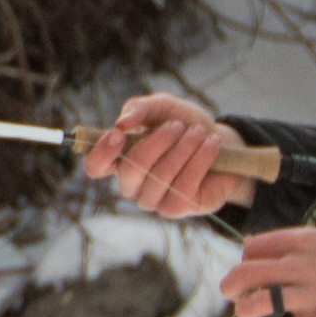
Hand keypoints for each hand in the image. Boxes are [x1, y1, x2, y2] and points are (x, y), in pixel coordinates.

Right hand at [81, 93, 253, 219]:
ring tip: (199, 132)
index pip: (95, 166)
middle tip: (178, 125)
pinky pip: (184, 185)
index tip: (119, 133)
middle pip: (129, 171)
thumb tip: (122, 122)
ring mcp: (153, 200)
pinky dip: (200, 159)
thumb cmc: (185, 125)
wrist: (221, 143)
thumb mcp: (163, 107)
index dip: (101, 153)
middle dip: (157, 143)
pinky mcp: (176, 209)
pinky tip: (210, 145)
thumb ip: (139, 108)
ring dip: (184, 148)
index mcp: (120, 159)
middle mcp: (131, 184)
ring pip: (160, 176)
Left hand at [224, 223, 315, 316]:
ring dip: (244, 312)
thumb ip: (293, 241)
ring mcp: (311, 297)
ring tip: (250, 315)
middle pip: (245, 274)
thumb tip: (252, 245)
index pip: (252, 248)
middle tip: (232, 294)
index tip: (253, 272)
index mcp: (303, 242)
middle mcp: (302, 267)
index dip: (245, 260)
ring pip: (256, 305)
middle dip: (230, 286)